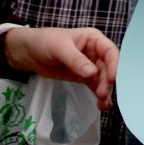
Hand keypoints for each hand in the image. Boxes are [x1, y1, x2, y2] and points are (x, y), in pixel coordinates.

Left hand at [2, 27, 118, 110]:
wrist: (29, 52)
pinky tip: (101, 105)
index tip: (112, 79)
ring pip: (103, 79)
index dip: (114, 64)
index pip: (110, 51)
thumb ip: (76, 60)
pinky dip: (98, 95)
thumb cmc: (45, 42)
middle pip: (108, 67)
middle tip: (101, 94)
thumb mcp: (59, 48)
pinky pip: (95, 86)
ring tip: (101, 104)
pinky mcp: (83, 77)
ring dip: (104, 91)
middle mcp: (95, 52)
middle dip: (107, 81)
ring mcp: (90, 65)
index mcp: (93, 39)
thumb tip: (91, 73)